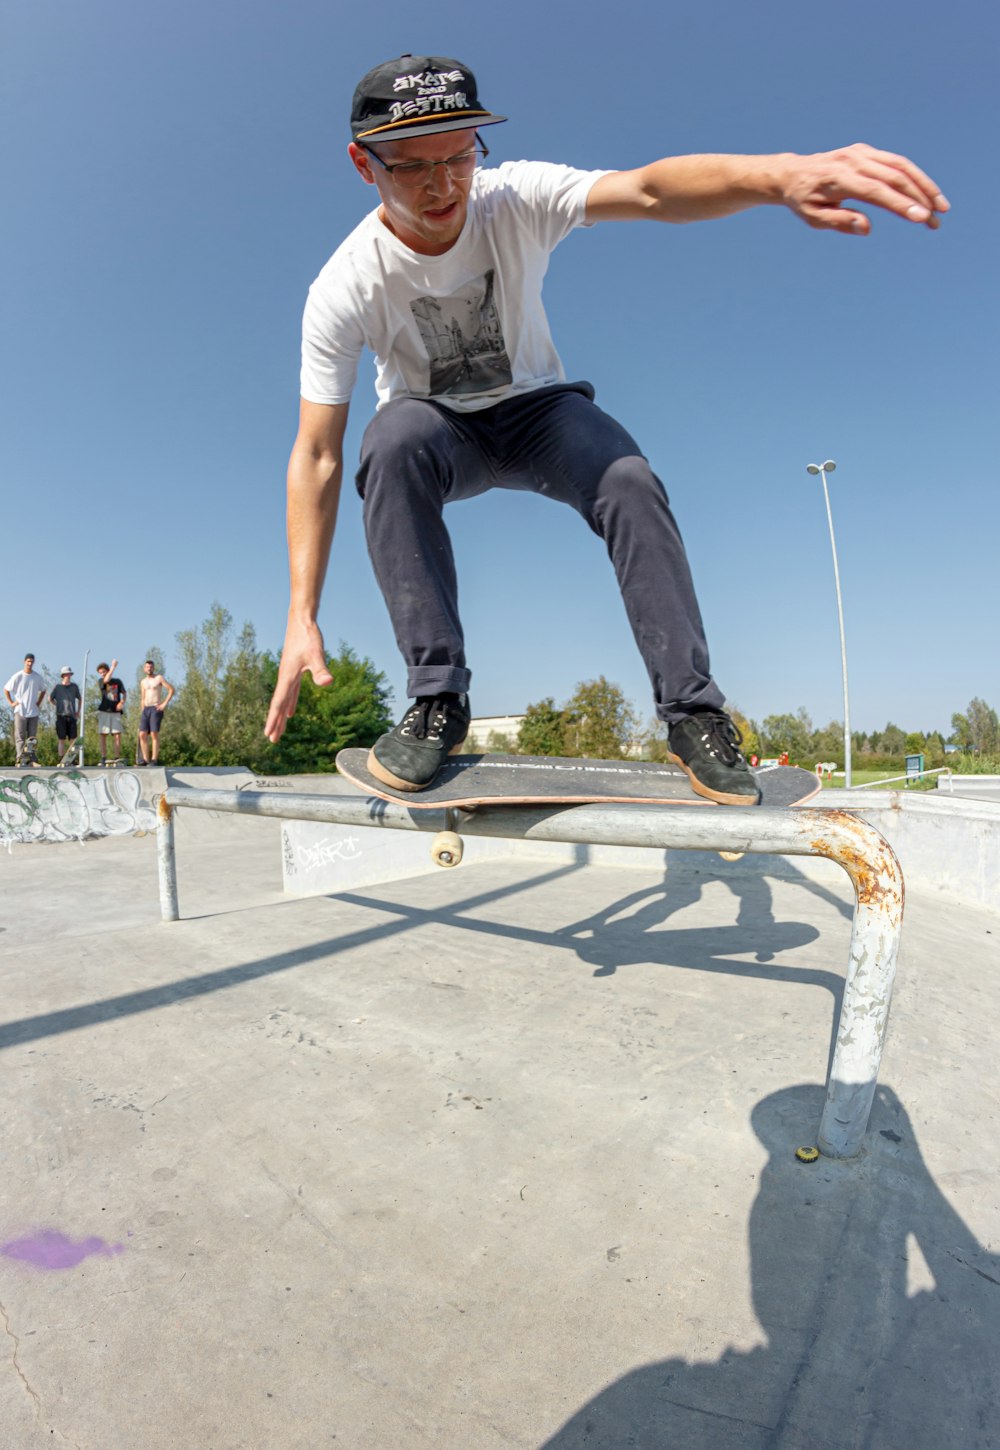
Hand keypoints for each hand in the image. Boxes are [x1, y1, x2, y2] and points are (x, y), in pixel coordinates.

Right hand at [264, 619, 333, 742]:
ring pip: (284, 701)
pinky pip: (291, 693)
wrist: (302, 621)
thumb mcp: (316, 653)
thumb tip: (327, 682)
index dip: (273, 720)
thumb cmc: (308, 636)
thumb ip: (320, 669)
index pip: (279, 703)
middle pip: (279, 706)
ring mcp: (289, 675)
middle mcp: (285, 678)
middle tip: (272, 741)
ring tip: (278, 731)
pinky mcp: (295, 671)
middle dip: (275, 723)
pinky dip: (290, 704)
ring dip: (281, 717)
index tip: (268, 735)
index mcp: (287, 677)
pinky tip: (291, 713)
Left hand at [779, 143, 947, 234]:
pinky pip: (896, 162)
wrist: (794, 173)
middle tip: (936, 221)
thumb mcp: (813, 217)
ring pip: (901, 165)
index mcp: (838, 178)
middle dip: (919, 199)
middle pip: (894, 177)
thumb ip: (838, 222)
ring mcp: (862, 152)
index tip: (921, 218)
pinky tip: (926, 194)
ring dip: (924, 185)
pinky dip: (915, 177)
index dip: (900, 204)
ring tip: (941, 207)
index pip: (875, 191)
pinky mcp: (867, 152)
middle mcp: (853, 160)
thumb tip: (866, 228)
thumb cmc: (803, 200)